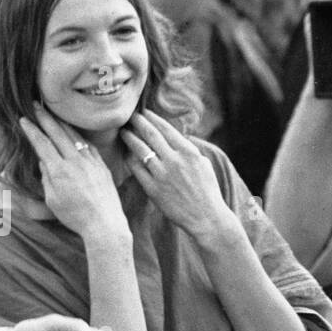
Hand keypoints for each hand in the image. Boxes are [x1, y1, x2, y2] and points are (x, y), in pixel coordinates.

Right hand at [18, 104, 127, 239]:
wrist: (104, 224)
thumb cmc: (75, 216)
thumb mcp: (52, 200)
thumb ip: (46, 177)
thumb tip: (44, 160)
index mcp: (59, 170)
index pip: (42, 143)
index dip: (32, 130)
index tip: (24, 119)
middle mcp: (75, 161)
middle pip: (57, 132)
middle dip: (44, 117)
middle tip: (35, 105)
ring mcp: (90, 161)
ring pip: (73, 135)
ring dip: (61, 122)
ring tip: (52, 113)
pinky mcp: (101, 164)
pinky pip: (87, 144)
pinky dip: (77, 135)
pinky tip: (73, 131)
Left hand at [121, 111, 234, 240]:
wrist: (206, 217)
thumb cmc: (207, 190)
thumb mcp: (203, 164)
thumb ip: (188, 150)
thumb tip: (176, 138)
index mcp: (189, 152)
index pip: (166, 128)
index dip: (152, 118)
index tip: (144, 112)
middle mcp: (174, 160)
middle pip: (150, 135)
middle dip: (138, 123)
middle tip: (129, 117)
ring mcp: (162, 175)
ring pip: (140, 150)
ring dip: (130, 138)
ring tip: (124, 132)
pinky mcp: (153, 189)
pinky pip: (137, 169)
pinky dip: (130, 159)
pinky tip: (127, 154)